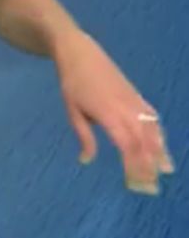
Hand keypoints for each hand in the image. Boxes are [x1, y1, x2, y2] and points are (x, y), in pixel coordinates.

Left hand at [53, 31, 174, 194]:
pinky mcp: (136, 94)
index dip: (133, 164)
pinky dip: (158, 131)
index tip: (135, 183)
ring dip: (159, 149)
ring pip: (152, 128)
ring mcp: (133, 100)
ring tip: (166, 169)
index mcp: (108, 113)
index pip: (126, 144)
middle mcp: (125, 108)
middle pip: (143, 140)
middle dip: (149, 164)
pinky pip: (152, 116)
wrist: (80, 52)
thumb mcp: (73, 110)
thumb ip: (84, 136)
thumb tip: (86, 160)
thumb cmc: (72, 82)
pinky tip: (161, 143)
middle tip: (152, 186)